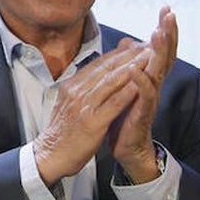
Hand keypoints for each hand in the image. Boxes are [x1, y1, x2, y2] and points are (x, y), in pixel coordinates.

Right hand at [34, 43, 149, 186]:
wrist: (50, 155)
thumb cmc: (62, 132)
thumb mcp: (68, 104)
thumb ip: (81, 89)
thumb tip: (94, 76)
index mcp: (71, 86)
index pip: (98, 64)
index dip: (118, 53)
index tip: (135, 46)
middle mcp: (76, 91)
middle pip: (106, 68)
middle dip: (128, 55)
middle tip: (147, 44)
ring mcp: (83, 106)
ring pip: (111, 81)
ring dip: (132, 67)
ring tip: (148, 57)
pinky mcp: (92, 121)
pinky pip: (113, 103)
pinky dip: (127, 91)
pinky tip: (140, 84)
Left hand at [110, 7, 177, 181]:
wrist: (125, 148)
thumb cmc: (125, 115)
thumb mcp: (126, 85)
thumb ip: (130, 64)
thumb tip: (130, 42)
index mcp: (147, 77)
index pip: (157, 49)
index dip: (163, 30)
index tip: (166, 9)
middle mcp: (151, 86)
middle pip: (163, 56)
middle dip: (167, 35)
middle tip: (170, 14)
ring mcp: (148, 100)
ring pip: (157, 73)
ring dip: (158, 53)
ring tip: (157, 34)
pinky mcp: (141, 115)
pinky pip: (143, 97)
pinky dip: (140, 83)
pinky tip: (137, 70)